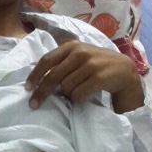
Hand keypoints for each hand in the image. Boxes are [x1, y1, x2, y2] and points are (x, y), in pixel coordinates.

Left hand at [25, 40, 143, 113]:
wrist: (124, 70)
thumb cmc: (97, 65)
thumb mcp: (78, 57)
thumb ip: (59, 60)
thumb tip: (32, 66)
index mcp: (72, 46)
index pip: (47, 60)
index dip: (35, 75)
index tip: (27, 88)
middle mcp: (80, 53)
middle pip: (53, 76)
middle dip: (41, 92)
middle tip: (33, 105)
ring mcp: (90, 64)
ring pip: (66, 87)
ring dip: (67, 95)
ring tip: (77, 92)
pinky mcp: (98, 77)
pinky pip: (78, 94)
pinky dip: (77, 99)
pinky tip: (84, 95)